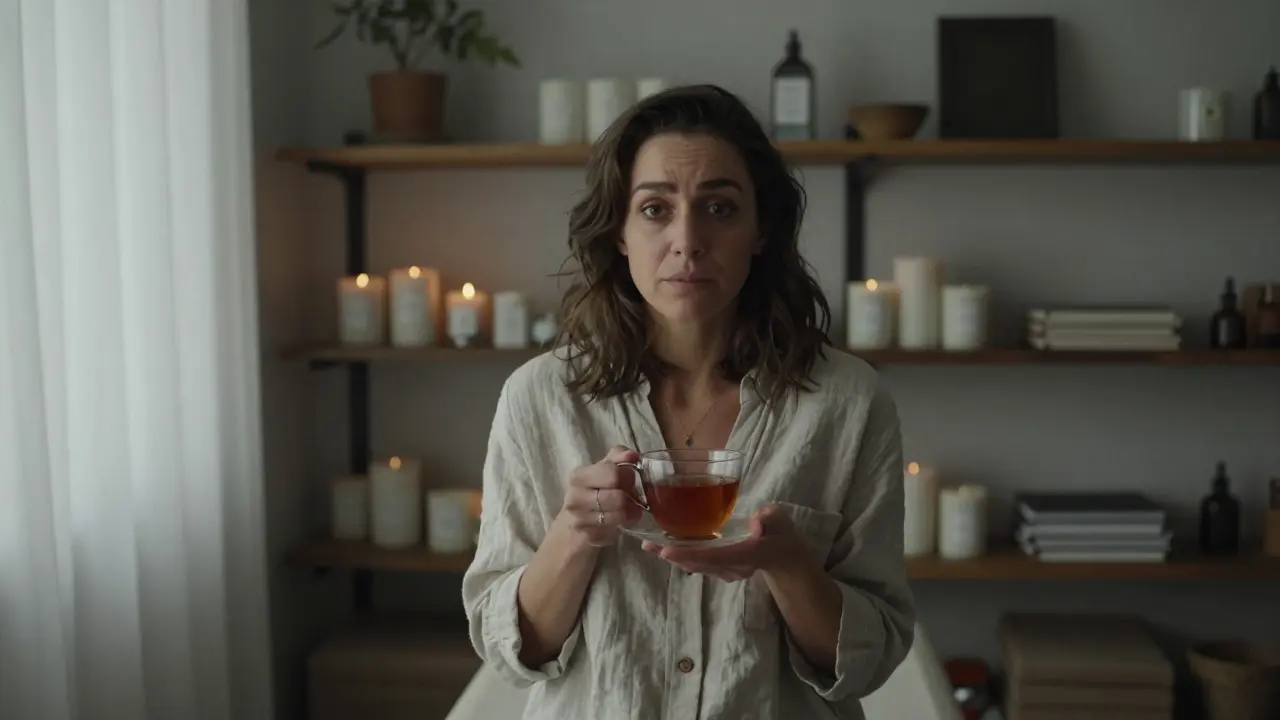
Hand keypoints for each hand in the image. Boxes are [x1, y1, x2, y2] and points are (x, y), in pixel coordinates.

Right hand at [559, 445, 643, 547]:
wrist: (576, 518)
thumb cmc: (594, 489)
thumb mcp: (604, 467)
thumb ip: (619, 456)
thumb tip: (633, 455)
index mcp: (579, 476)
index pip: (612, 473)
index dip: (627, 476)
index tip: (630, 479)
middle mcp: (574, 497)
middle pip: (617, 497)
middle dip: (630, 497)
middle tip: (633, 497)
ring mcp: (579, 519)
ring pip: (618, 516)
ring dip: (629, 512)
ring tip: (630, 509)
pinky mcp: (588, 536)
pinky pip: (615, 531)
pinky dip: (621, 525)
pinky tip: (618, 521)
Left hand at [641, 504, 806, 580]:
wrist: (786, 556)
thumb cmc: (782, 533)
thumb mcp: (782, 520)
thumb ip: (771, 518)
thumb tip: (756, 522)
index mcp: (747, 554)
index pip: (716, 556)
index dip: (690, 553)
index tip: (666, 550)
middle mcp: (734, 568)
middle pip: (699, 563)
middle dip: (672, 555)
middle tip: (648, 543)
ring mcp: (727, 572)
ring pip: (695, 565)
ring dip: (672, 556)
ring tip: (649, 544)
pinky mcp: (721, 570)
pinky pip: (698, 564)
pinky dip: (680, 555)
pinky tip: (663, 545)